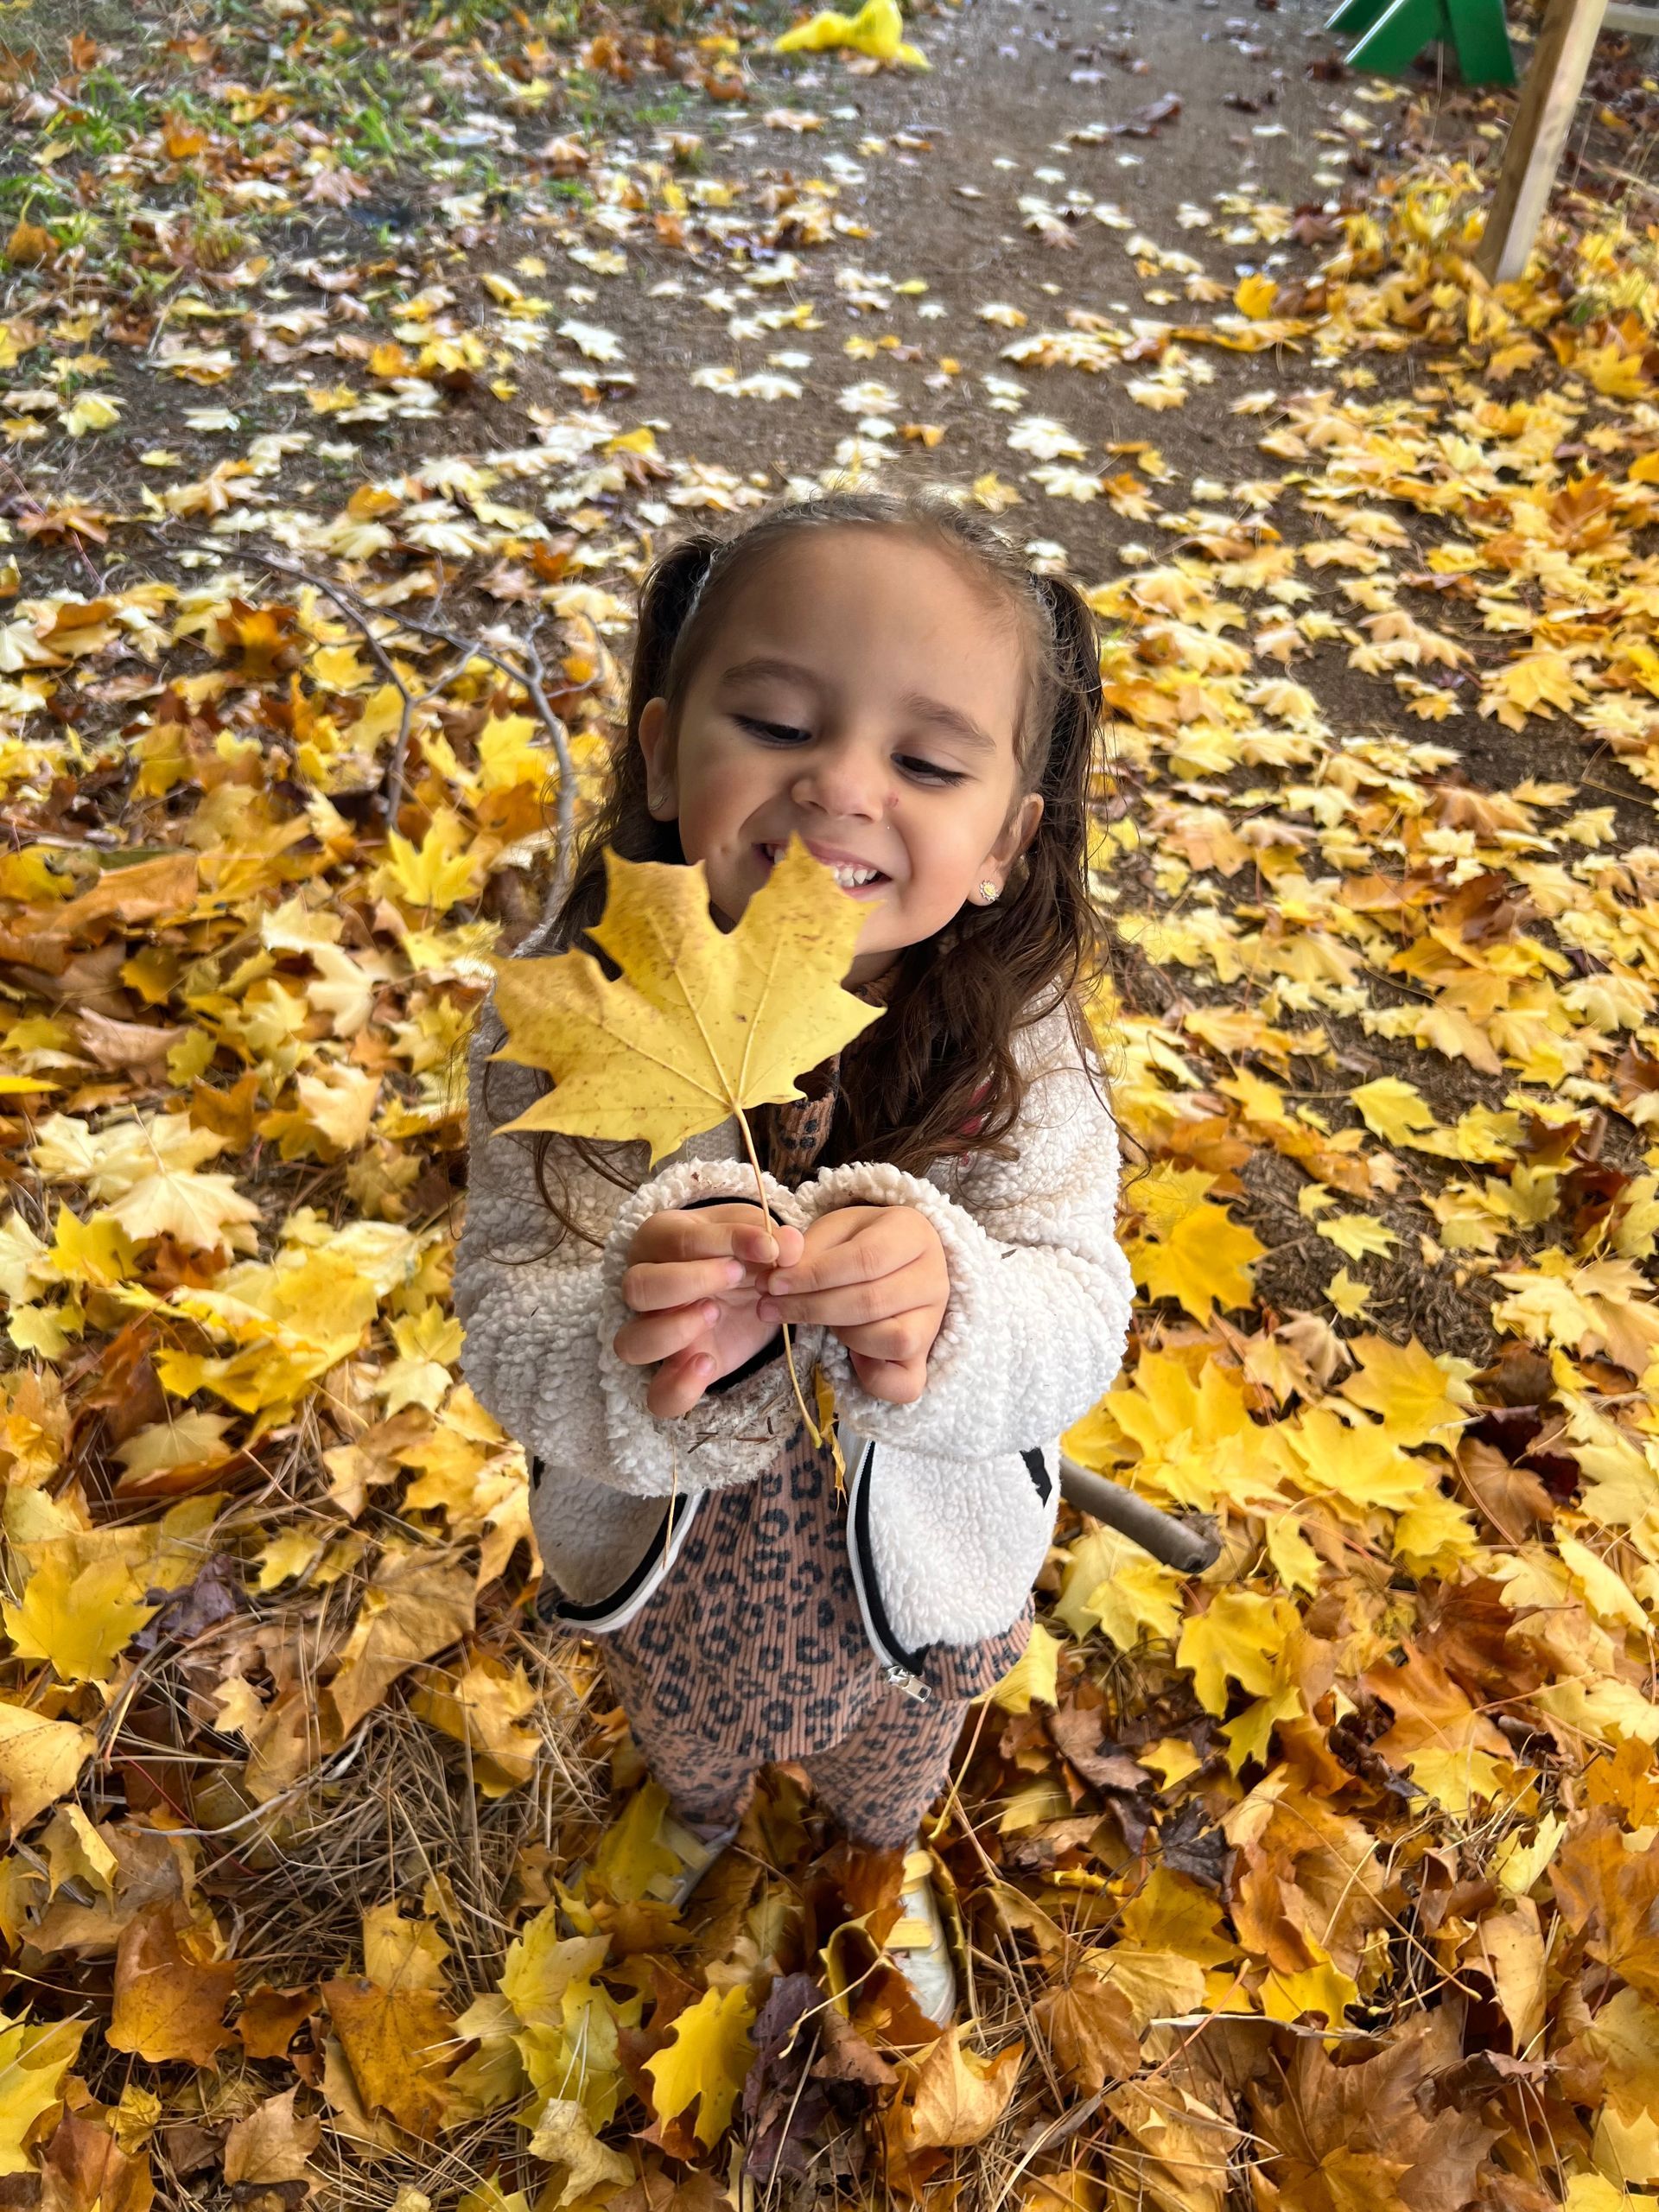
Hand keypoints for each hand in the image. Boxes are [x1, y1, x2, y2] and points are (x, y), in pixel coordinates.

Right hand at [616, 1204, 804, 1418]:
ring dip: (673, 1329)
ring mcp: (653, 1332)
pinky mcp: (675, 1369)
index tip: (768, 1248)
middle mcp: (644, 1287)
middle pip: (636, 1287)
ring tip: (716, 1313)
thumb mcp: (755, 1237)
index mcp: (659, 1239)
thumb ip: (770, 1238)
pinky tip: (708, 1364)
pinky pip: (657, 1395)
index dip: (723, 1242)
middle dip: (689, 1280)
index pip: (676, 1240)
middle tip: (737, 1275)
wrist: (751, 1288)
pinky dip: (679, 1388)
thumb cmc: (742, 1253)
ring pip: (630, 1343)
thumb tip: (787, 1246)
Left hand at [759, 1204, 947, 1405]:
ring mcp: (934, 1320)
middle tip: (769, 1307)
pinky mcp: (925, 1355)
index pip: (865, 1259)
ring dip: (844, 1334)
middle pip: (872, 1302)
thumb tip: (778, 1270)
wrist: (897, 1262)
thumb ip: (805, 1249)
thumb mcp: (833, 1231)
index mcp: (913, 1234)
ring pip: (892, 1340)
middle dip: (811, 1308)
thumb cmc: (859, 1243)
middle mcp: (934, 1278)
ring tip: (821, 1320)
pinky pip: (905, 1383)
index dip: (814, 1276)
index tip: (772, 1284)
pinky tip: (851, 1355)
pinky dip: (872, 1377)